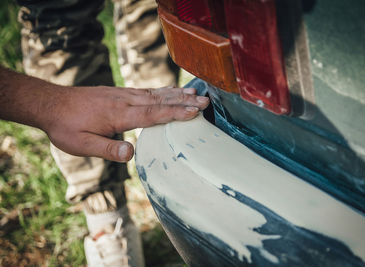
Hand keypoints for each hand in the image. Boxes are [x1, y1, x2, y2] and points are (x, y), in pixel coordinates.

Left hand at [40, 85, 208, 161]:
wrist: (51, 103)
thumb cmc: (66, 127)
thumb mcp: (82, 145)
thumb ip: (108, 149)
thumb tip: (132, 154)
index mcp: (118, 115)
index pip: (153, 114)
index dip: (175, 113)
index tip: (196, 111)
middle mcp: (124, 101)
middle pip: (160, 100)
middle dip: (184, 101)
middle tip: (206, 100)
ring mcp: (122, 94)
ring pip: (155, 93)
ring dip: (177, 93)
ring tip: (195, 92)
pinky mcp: (119, 93)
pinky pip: (146, 90)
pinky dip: (162, 90)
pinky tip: (169, 91)